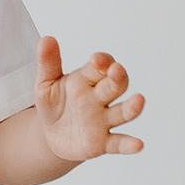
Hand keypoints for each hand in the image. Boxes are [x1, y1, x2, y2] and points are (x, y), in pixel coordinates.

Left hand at [33, 36, 144, 162]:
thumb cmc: (53, 104)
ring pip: (123, 112)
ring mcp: (104, 119)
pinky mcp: (103, 142)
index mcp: (87, 79)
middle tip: (116, 71)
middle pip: (116, 85)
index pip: (101, 66)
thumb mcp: (45, 84)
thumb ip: (48, 63)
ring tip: (139, 100)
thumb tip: (46, 39)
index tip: (96, 59)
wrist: (50, 136)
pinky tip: (138, 145)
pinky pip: (119, 142)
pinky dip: (129, 144)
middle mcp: (100, 98)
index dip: (102, 61)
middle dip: (118, 77)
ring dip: (132, 107)